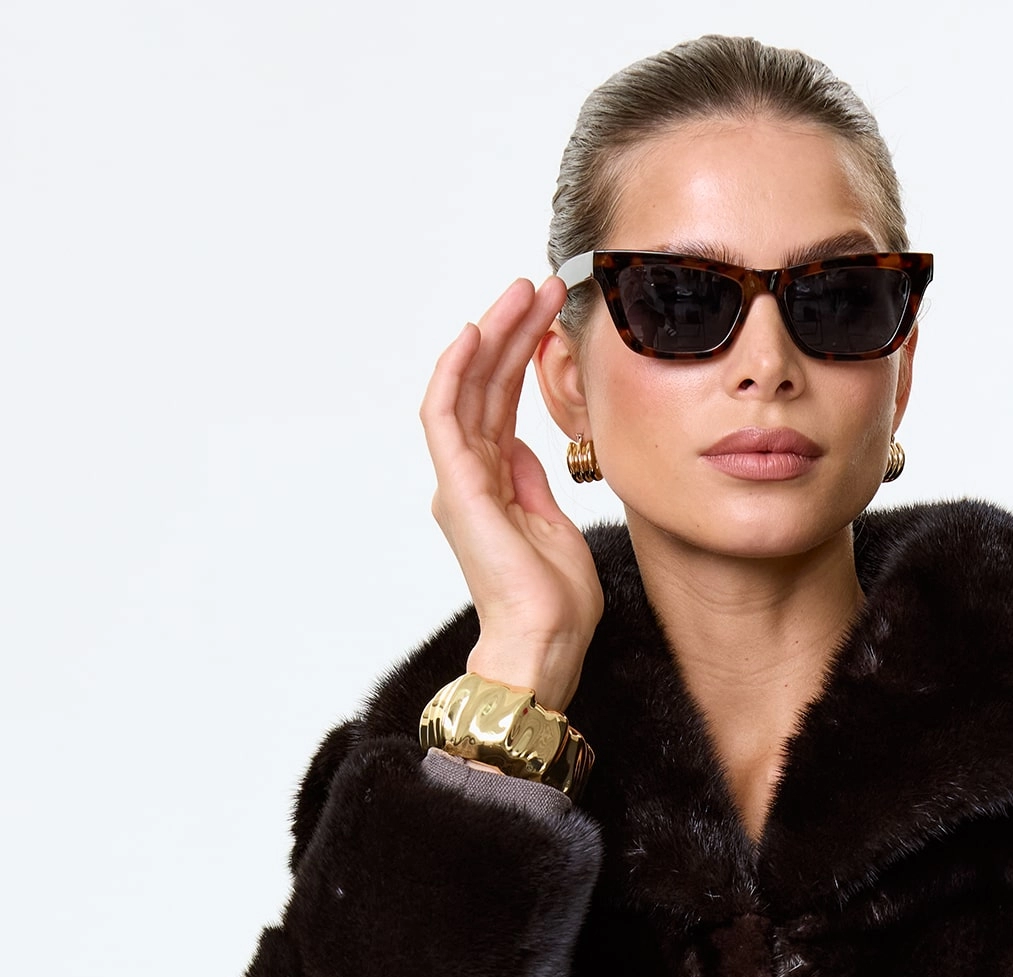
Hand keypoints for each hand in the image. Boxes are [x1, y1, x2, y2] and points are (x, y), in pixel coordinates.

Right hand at [420, 276, 603, 713]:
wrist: (545, 642)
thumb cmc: (556, 603)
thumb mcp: (555, 526)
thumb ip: (533, 483)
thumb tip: (523, 446)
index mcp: (492, 485)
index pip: (502, 403)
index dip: (522, 355)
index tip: (551, 317)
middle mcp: (469, 477)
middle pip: (486, 386)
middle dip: (512, 331)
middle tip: (543, 285)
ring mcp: (460, 480)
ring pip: (468, 388)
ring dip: (493, 336)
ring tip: (524, 292)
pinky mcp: (457, 488)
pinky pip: (445, 416)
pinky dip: (457, 372)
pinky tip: (476, 332)